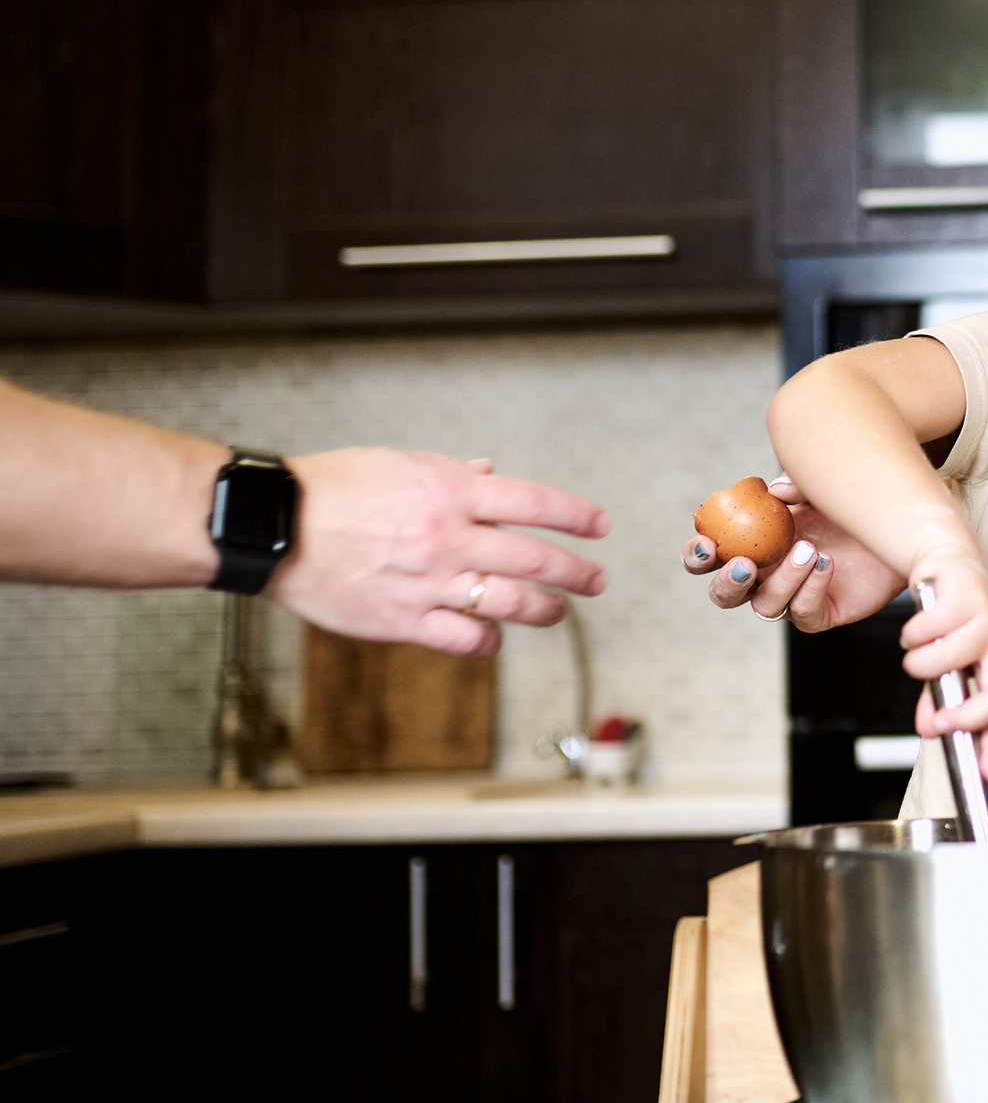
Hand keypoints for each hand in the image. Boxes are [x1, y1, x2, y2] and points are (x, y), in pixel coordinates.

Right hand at [268, 449, 609, 658]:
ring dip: (545, 610)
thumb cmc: (331, 487)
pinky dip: (488, 641)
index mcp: (449, 492)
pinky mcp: (402, 621)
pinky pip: (464, 639)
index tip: (601, 527)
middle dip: (577, 572)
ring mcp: (427, 583)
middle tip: (597, 580)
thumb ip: (451, 472)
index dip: (577, 516)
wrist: (271, 526)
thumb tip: (492, 473)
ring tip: (558, 611)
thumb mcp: (398, 462)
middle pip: (535, 559)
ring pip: (510, 604)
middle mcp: (447, 538)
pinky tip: (494, 637)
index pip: (535, 503)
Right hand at [684, 476, 901, 630]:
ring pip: (765, 606)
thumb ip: (795, 487)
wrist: (896, 527)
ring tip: (807, 550)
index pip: (710, 557)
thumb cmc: (848, 506)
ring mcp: (792, 597)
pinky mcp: (821, 614)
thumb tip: (774, 492)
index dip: (697, 556)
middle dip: (726, 583)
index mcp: (752, 544)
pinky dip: (810, 588)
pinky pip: (802, 613)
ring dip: (781, 579)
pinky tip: (826, 563)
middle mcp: (766, 576)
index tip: (706, 544)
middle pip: (725, 594)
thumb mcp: (819, 489)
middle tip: (745, 564)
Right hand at [901, 552, 987, 783]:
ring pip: (944, 662)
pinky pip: (925, 631)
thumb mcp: (948, 666)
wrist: (947, 566)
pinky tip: (918, 626)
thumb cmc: (952, 621)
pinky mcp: (967, 596)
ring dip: (918, 662)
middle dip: (964, 716)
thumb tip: (930, 730)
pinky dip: (911, 634)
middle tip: (938, 722)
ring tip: (918, 651)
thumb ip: (940, 700)